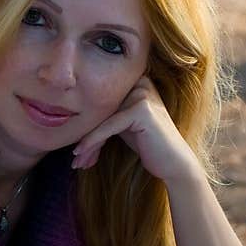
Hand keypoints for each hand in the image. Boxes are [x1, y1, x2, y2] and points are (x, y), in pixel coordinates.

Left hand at [71, 76, 199, 183]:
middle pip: (101, 110)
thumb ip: (106, 115)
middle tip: (75, 159)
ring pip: (102, 119)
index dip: (88, 127)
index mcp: (136, 81)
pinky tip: (81, 154)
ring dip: (87, 143)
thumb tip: (72, 118)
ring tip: (77, 161)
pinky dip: (93, 141)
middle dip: (86, 136)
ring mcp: (142, 93)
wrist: (173, 163)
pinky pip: (109, 126)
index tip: (77, 151)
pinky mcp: (142, 109)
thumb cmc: (148, 145)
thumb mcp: (123, 125)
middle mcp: (140, 82)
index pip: (102, 102)